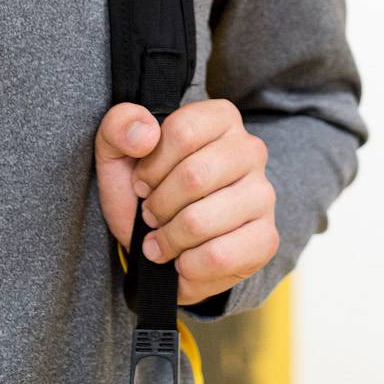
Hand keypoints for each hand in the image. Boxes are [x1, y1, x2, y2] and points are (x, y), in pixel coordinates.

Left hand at [95, 99, 276, 307]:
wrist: (160, 246)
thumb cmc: (145, 193)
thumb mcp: (118, 154)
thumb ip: (120, 126)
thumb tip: (145, 135)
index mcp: (221, 119)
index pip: (183, 132)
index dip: (151, 166)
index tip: (143, 182)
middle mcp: (251, 151)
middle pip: (194, 176)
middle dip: (158, 205)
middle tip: (151, 214)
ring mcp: (263, 195)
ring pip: (201, 220)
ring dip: (168, 238)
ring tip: (164, 238)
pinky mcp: (266, 239)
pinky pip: (218, 256)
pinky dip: (188, 265)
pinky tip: (184, 259)